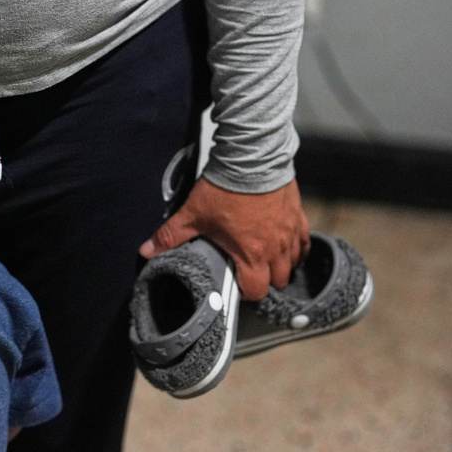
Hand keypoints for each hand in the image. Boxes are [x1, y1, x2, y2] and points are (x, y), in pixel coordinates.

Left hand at [138, 178, 309, 299]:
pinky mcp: (298, 217)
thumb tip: (147, 250)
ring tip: (266, 261)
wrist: (250, 158)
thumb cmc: (224, 188)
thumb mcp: (192, 214)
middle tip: (250, 273)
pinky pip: (305, 243)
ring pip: (293, 263)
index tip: (237, 287)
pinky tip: (287, 247)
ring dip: (281, 266)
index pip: (256, 290)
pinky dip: (296, 249)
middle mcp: (275, 247)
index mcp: (251, 253)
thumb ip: (170, 236)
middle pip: (278, 280)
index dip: (245, 293)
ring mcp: (290, 233)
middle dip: (265, 281)